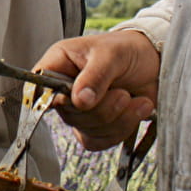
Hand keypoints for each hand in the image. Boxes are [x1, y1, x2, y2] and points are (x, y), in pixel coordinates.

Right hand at [36, 29, 158, 150]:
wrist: (155, 62)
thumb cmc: (127, 49)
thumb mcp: (111, 54)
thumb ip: (95, 76)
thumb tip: (80, 101)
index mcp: (58, 64)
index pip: (36, 89)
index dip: (50, 100)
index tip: (76, 100)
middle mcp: (64, 89)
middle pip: (68, 114)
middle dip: (102, 108)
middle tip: (123, 93)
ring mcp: (79, 110)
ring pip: (86, 129)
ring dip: (118, 118)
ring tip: (134, 98)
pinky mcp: (96, 126)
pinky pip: (100, 141)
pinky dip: (122, 128)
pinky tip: (137, 109)